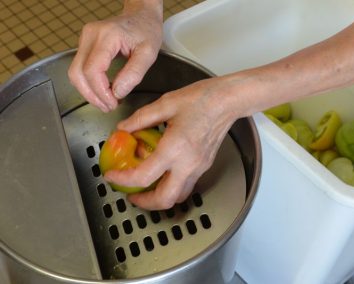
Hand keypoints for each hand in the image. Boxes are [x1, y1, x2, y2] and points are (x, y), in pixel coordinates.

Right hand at [68, 1, 162, 111]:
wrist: (141, 15)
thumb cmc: (146, 30)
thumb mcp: (148, 53)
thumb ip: (133, 74)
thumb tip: (117, 93)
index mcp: (107, 36)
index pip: (93, 70)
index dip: (100, 92)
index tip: (114, 103)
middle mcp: (90, 35)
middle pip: (78, 73)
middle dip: (91, 95)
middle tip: (108, 107)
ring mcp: (85, 38)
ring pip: (75, 73)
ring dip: (88, 92)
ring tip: (107, 102)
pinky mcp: (85, 44)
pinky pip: (79, 69)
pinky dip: (89, 84)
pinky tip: (104, 91)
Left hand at [104, 76, 243, 209]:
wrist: (228, 101)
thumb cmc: (202, 99)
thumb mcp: (166, 104)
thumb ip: (141, 119)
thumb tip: (124, 128)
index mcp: (174, 148)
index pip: (143, 176)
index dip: (122, 180)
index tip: (112, 176)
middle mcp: (187, 164)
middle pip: (164, 199)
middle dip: (144, 203)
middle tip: (131, 194)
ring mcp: (198, 168)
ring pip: (179, 197)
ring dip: (160, 198)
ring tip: (147, 188)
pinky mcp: (204, 166)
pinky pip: (187, 186)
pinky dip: (172, 187)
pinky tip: (164, 174)